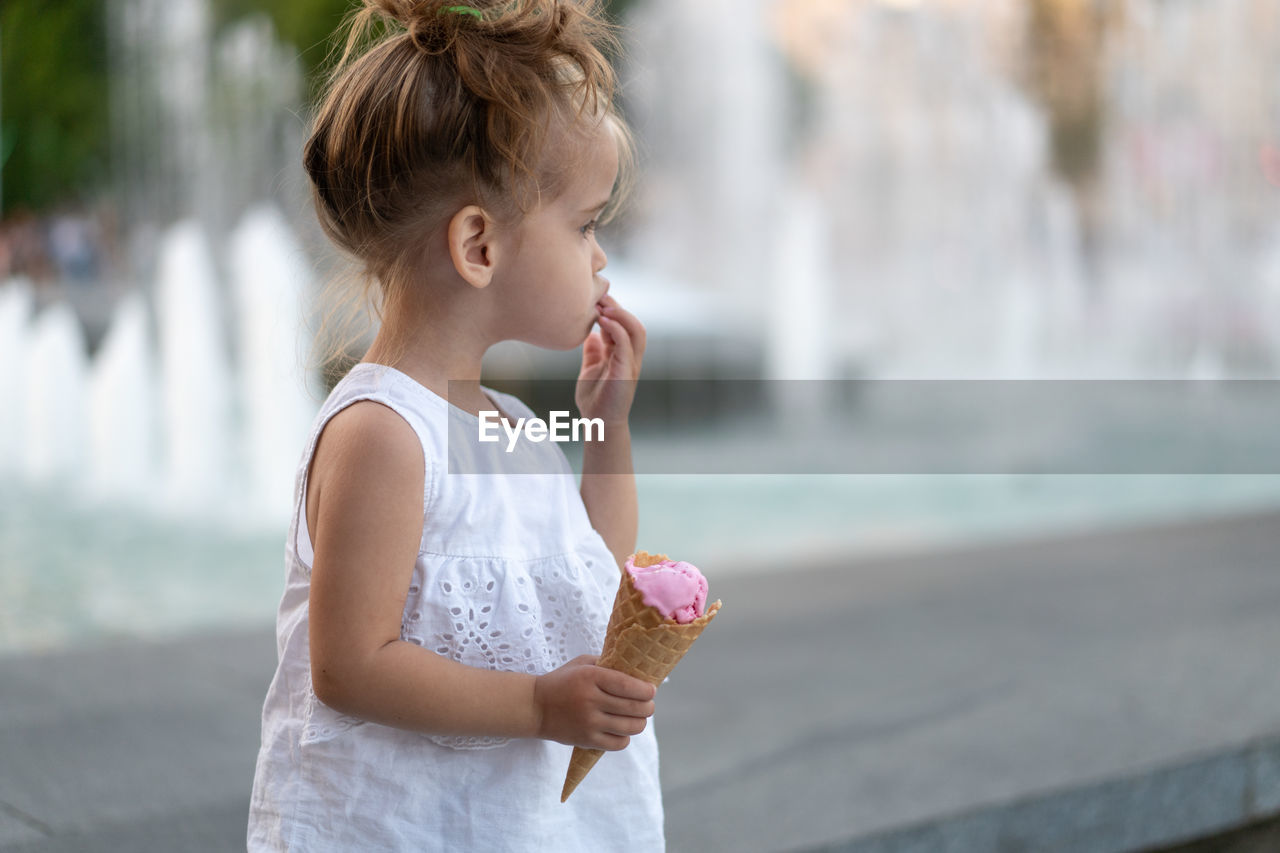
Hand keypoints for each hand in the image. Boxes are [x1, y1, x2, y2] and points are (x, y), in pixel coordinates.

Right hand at [533, 654, 655, 749]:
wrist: (535, 707)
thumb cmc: (563, 681)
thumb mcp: (582, 664)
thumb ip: (607, 664)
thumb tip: (637, 672)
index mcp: (591, 677)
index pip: (628, 686)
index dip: (646, 690)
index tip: (652, 690)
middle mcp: (591, 700)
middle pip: (634, 708)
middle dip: (648, 707)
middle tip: (648, 705)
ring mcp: (589, 722)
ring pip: (630, 727)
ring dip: (640, 723)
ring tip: (637, 717)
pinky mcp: (586, 740)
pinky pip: (618, 743)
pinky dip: (625, 737)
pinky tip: (621, 729)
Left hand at [577, 294, 645, 425]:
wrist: (598, 424)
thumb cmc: (594, 400)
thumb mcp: (590, 369)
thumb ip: (592, 353)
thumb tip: (590, 336)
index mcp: (620, 355)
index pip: (622, 325)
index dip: (612, 310)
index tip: (595, 299)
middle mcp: (629, 357)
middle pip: (633, 324)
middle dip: (618, 307)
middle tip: (600, 295)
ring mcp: (630, 364)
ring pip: (636, 331)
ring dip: (621, 315)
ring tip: (604, 305)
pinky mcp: (626, 372)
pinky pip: (626, 345)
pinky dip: (617, 329)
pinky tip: (603, 321)